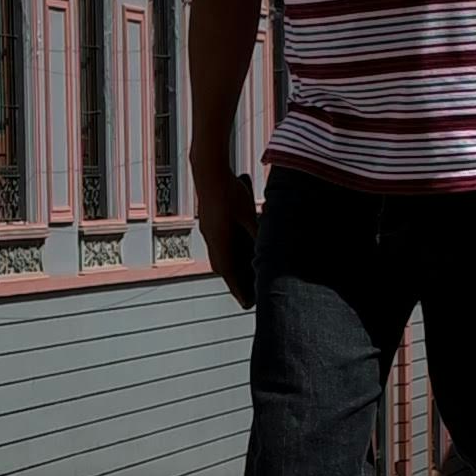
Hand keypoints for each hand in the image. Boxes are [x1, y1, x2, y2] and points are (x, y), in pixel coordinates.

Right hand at [193, 157, 260, 308]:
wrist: (208, 171)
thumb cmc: (228, 192)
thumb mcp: (248, 213)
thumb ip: (257, 232)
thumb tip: (267, 248)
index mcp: (219, 241)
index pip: (229, 273)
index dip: (239, 290)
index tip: (246, 305)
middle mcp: (211, 240)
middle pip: (223, 269)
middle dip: (234, 282)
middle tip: (247, 293)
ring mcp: (208, 232)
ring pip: (219, 257)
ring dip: (230, 268)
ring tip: (243, 275)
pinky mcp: (208, 224)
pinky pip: (217, 246)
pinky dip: (227, 254)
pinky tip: (237, 249)